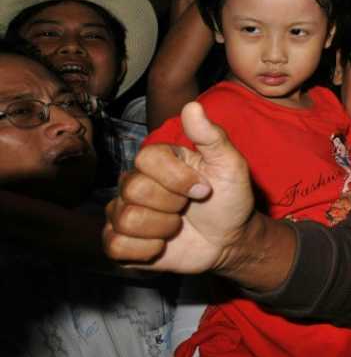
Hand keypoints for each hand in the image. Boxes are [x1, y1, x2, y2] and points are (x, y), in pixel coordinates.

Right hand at [102, 102, 254, 273]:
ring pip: (125, 219)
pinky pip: (114, 245)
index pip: (146, 159)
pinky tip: (162, 245)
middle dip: (172, 205)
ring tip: (177, 226)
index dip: (177, 178)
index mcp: (158, 160)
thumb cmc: (230, 199)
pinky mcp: (121, 242)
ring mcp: (125, 212)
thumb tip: (192, 106)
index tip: (203, 189)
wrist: (231, 239)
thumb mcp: (230, 165)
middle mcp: (136, 182)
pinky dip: (145, 251)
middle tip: (188, 208)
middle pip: (134, 190)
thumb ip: (211, 136)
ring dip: (162, 229)